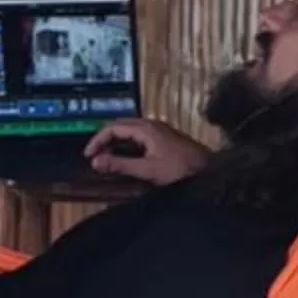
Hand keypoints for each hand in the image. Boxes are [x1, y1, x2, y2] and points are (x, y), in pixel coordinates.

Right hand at [85, 115, 200, 185]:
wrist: (209, 172)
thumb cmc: (180, 170)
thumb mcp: (147, 170)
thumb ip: (120, 165)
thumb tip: (95, 161)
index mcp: (146, 129)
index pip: (113, 127)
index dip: (97, 140)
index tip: (88, 156)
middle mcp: (152, 124)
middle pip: (121, 126)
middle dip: (105, 139)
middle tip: (94, 156)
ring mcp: (160, 130)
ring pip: (131, 130)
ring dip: (116, 142)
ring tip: (107, 158)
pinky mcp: (165, 138)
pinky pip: (140, 135)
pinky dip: (127, 144)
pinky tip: (127, 157)